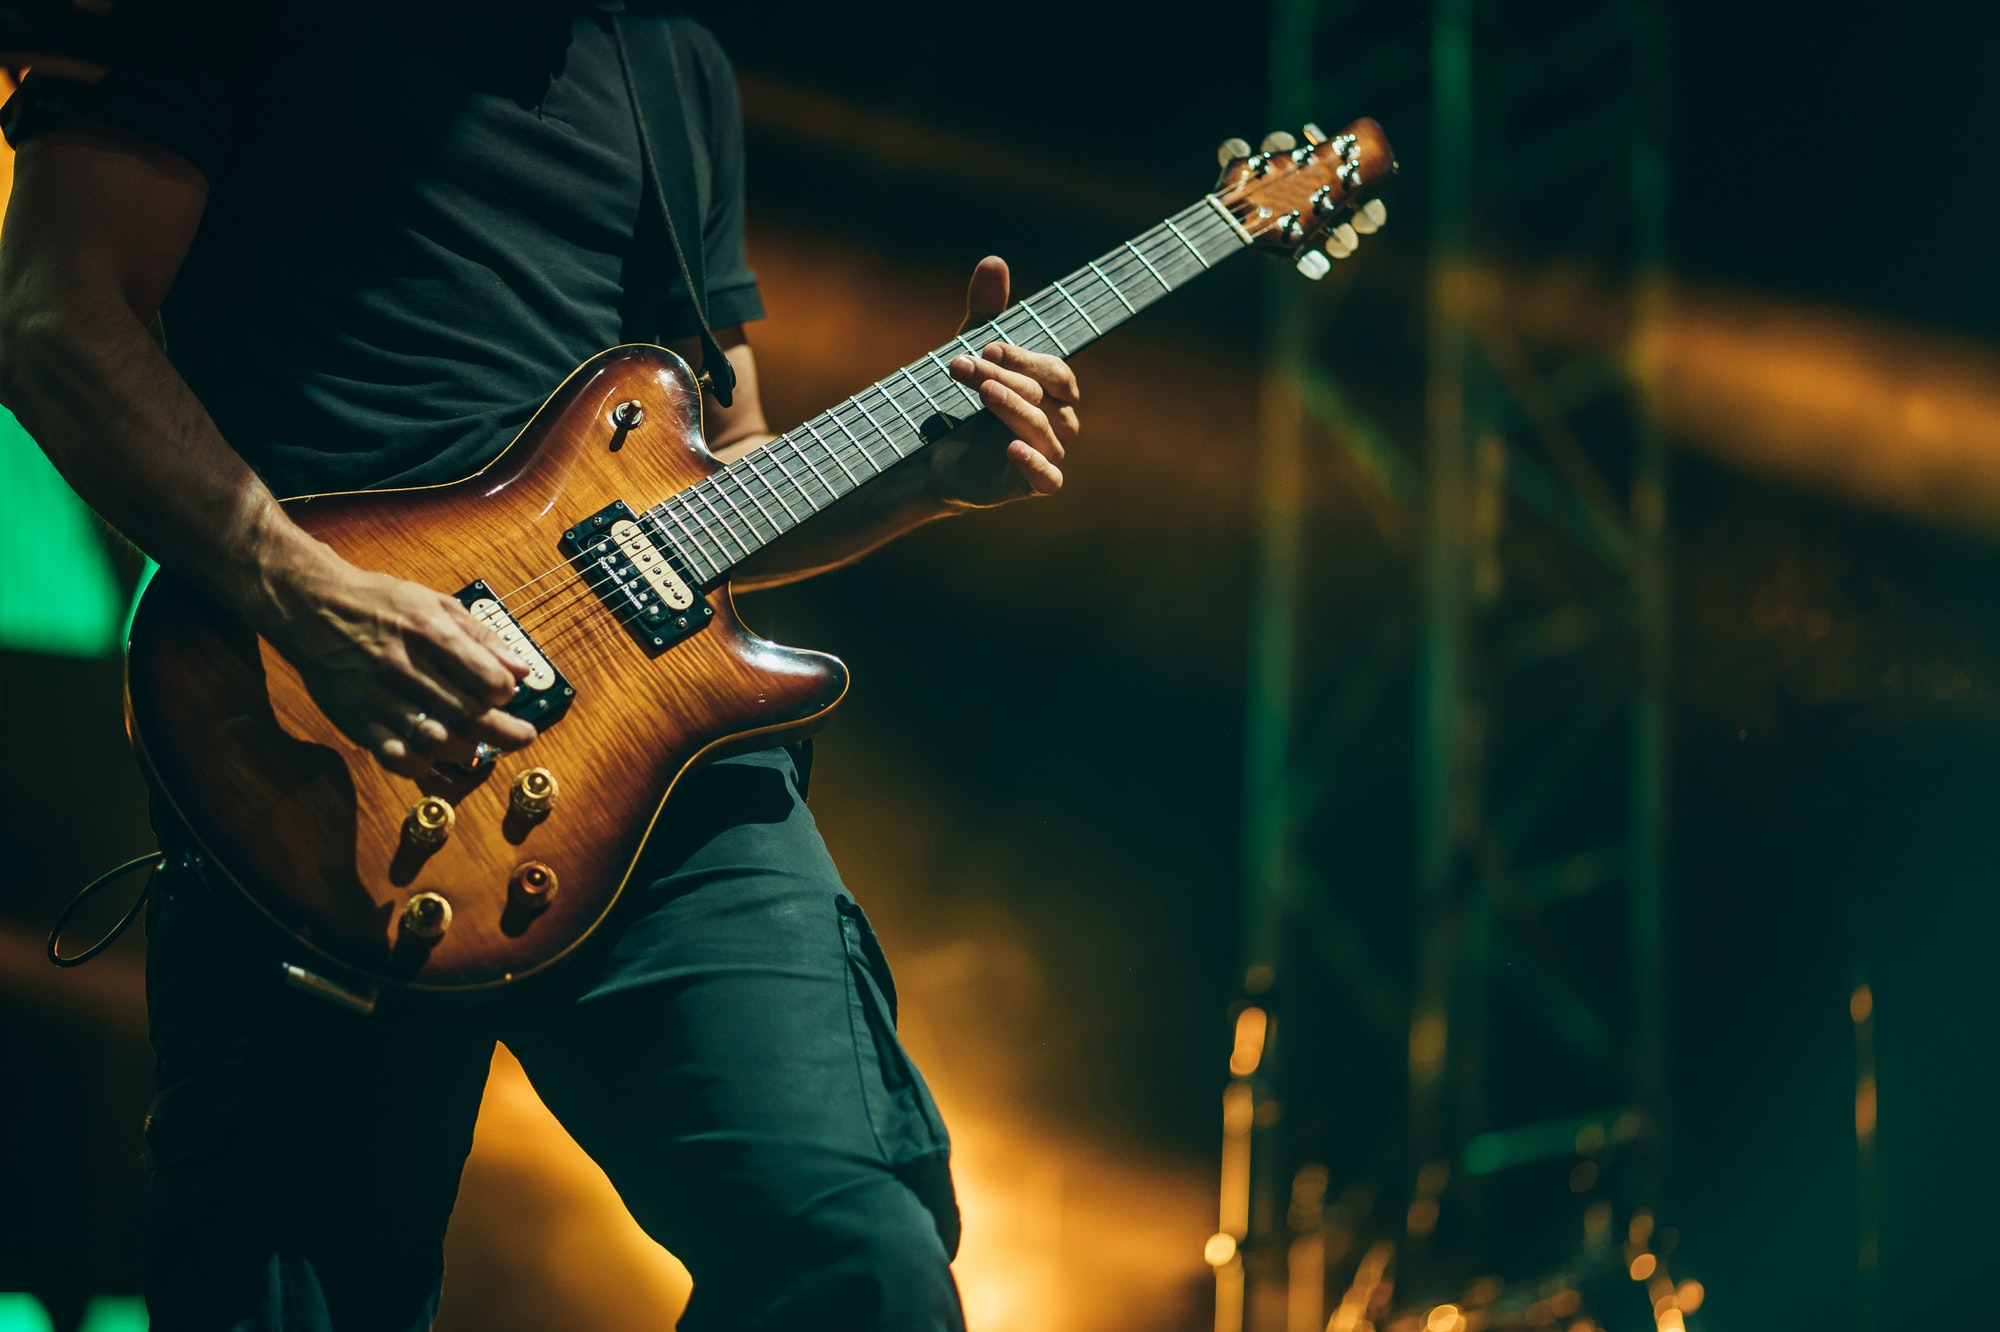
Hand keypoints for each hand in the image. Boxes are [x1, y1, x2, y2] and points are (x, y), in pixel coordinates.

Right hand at [254, 551, 536, 778]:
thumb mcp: (434, 603)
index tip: (506, 693)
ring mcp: (378, 696)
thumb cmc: (380, 603)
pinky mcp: (356, 719)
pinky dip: (421, 765)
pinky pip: (395, 756)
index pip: (486, 678)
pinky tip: (430, 755)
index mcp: (428, 632)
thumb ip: (481, 637)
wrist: (311, 607)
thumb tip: (522, 669)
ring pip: (436, 740)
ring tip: (472, 741)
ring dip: (464, 748)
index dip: (505, 691)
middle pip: (468, 714)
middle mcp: (404, 666)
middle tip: (521, 737)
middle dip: (504, 732)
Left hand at [927, 256, 1080, 509]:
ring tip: (982, 391)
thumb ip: (985, 312)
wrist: (933, 459)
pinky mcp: (1031, 485)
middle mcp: (1058, 421)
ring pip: (1044, 429)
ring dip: (1011, 406)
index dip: (1025, 358)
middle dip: (1005, 376)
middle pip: (1045, 395)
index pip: (1055, 371)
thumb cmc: (962, 405)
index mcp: (1052, 391)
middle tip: (961, 364)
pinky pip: (1049, 479)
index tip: (987, 345)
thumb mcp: (972, 355)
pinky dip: (1034, 463)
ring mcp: (1048, 454)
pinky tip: (1011, 447)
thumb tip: (994, 261)